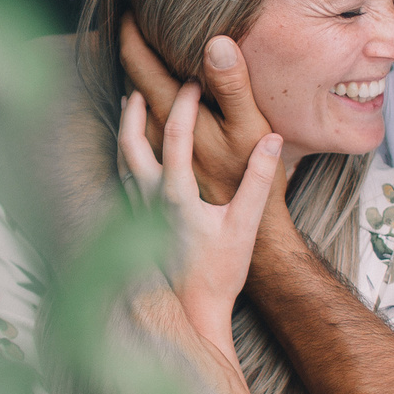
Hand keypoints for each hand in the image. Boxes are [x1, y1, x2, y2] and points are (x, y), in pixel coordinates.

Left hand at [116, 82, 282, 349]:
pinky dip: (126, 154)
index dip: (185, 105)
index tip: (195, 83)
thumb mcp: (246, 225)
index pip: (174, 137)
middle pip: (130, 143)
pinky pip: (124, 178)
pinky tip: (135, 150)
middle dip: (136, 110)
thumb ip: (257, 180)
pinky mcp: (135, 222)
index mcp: (175, 196)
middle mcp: (148, 200)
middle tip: (144, 83)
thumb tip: (271, 138)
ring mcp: (137, 212)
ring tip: (132, 104)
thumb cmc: (220, 271)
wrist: (192, 309)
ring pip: (122, 160)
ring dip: (127, 129)